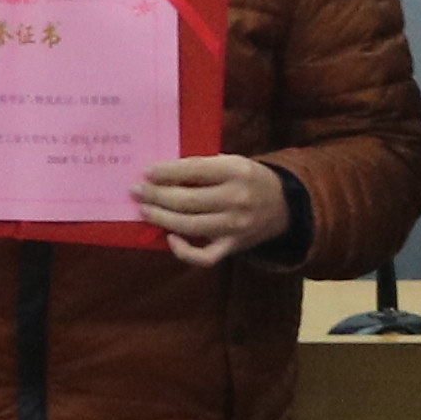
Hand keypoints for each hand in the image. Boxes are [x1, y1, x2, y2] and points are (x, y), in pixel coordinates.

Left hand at [137, 155, 290, 268]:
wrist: (284, 206)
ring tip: (144, 210)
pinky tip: (170, 238)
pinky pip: (205, 257)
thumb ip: (202, 167)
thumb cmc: (248, 179)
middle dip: (156, 196)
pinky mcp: (234, 247)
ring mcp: (235, 226)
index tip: (146, 172)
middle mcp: (236, 199)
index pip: (194, 170)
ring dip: (161, 219)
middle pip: (187, 200)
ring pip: (190, 227)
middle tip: (136, 191)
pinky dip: (184, 252)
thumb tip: (162, 173)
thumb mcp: (232, 162)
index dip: (167, 172)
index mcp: (236, 171)